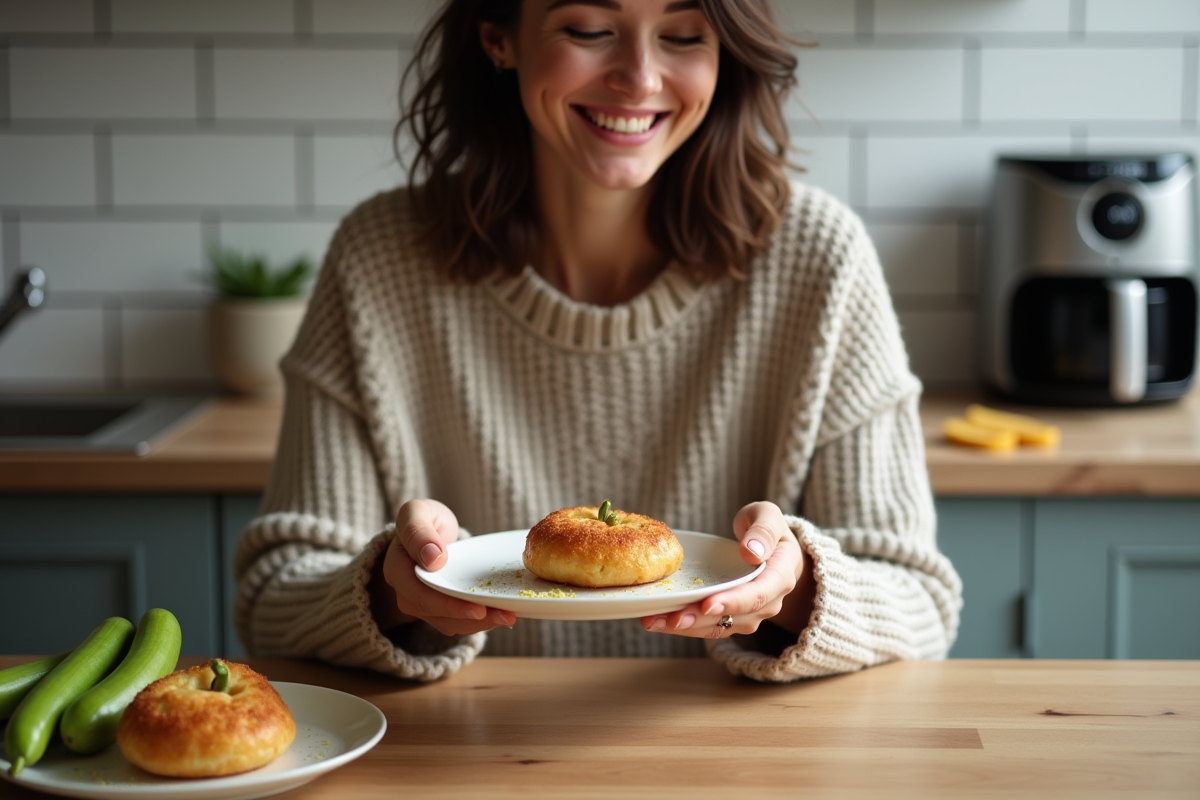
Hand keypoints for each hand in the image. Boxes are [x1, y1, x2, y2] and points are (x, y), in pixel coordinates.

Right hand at [369, 499, 516, 635]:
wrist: (429, 529)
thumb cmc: (425, 519)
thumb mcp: (417, 512)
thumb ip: (418, 532)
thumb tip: (432, 559)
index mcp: (397, 568)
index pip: (419, 594)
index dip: (448, 605)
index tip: (477, 607)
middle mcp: (406, 591)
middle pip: (436, 613)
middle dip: (470, 618)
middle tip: (504, 616)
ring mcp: (421, 602)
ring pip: (448, 622)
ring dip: (479, 624)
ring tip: (509, 617)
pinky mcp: (438, 608)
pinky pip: (456, 620)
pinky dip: (479, 621)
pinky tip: (502, 614)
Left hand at [640, 501, 813, 638]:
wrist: (769, 548)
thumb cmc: (765, 528)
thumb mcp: (767, 516)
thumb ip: (763, 530)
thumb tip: (751, 552)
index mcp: (779, 576)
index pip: (758, 594)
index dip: (733, 601)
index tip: (708, 604)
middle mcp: (767, 602)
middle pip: (734, 616)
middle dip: (701, 619)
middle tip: (673, 618)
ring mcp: (748, 614)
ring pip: (717, 627)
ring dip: (685, 627)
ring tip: (654, 621)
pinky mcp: (729, 617)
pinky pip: (707, 626)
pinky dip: (681, 626)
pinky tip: (655, 620)